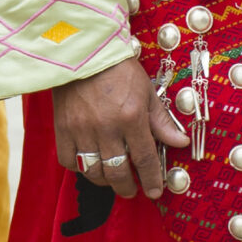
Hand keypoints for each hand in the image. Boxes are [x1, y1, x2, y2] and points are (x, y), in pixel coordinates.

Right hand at [51, 54, 185, 202]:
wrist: (82, 50)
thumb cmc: (118, 68)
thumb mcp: (146, 91)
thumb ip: (161, 120)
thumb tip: (180, 142)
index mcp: (131, 118)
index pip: (144, 160)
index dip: (151, 180)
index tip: (155, 191)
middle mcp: (106, 128)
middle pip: (117, 172)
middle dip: (127, 187)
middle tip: (130, 189)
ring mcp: (81, 129)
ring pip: (93, 171)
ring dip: (104, 180)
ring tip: (111, 178)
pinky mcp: (62, 127)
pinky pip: (69, 160)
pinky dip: (79, 167)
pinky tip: (88, 162)